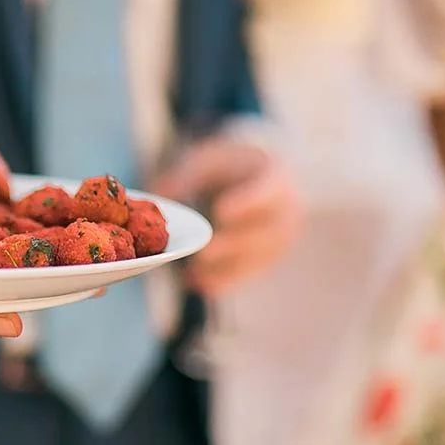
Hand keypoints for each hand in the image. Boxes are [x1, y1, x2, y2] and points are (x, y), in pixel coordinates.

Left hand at [152, 137, 300, 296]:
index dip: (246, 203)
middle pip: (264, 232)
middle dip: (232, 245)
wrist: (253, 180)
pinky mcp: (267, 259)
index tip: (220, 212)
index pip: (267, 191)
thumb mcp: (209, 161)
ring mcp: (279, 238)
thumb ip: (187, 176)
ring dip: (225, 270)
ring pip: (256, 259)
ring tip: (193, 275)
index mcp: (275, 178)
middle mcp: (285, 211)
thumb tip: (159, 194)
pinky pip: (248, 274)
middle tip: (203, 252)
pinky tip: (193, 283)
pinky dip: (222, 282)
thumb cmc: (228, 167)